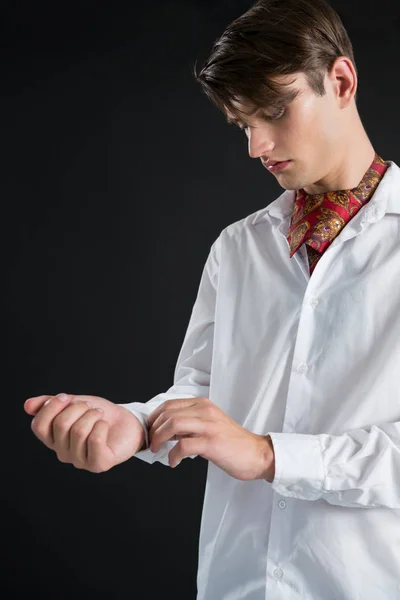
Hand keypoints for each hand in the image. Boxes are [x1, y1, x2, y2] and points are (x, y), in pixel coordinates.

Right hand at [24, 393, 144, 472]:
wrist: (127, 422)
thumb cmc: (99, 414)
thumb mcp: (74, 403)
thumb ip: (51, 403)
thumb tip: (27, 405)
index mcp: (54, 439)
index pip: (38, 425)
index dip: (51, 406)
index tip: (66, 397)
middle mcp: (63, 453)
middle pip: (60, 425)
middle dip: (78, 408)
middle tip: (90, 407)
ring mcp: (80, 461)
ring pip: (79, 431)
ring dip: (92, 415)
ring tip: (99, 414)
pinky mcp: (99, 464)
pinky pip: (95, 441)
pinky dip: (101, 425)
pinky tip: (104, 424)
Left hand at [147, 397, 274, 480]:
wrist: (257, 454)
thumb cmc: (232, 443)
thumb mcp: (210, 424)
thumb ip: (190, 424)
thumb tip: (166, 431)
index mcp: (203, 405)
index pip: (169, 404)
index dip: (155, 417)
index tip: (150, 430)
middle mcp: (205, 411)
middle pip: (168, 414)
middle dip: (154, 429)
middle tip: (151, 443)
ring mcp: (209, 426)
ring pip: (173, 425)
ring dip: (159, 439)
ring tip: (158, 450)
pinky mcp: (212, 442)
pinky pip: (183, 446)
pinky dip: (173, 455)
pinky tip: (173, 462)